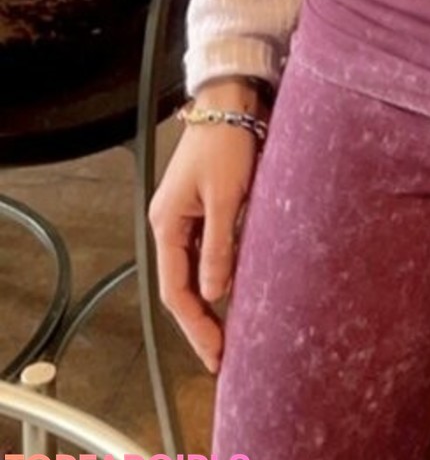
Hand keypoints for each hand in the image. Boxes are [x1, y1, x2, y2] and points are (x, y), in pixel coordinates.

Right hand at [149, 121, 259, 373]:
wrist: (231, 103)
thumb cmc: (226, 144)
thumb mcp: (224, 197)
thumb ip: (218, 247)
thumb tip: (215, 295)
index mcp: (167, 224)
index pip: (175, 289)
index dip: (194, 325)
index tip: (214, 352)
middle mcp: (171, 224)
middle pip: (181, 286)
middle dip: (199, 323)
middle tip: (221, 356)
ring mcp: (186, 217)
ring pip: (193, 272)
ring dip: (208, 303)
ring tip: (227, 334)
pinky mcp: (204, 208)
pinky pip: (206, 252)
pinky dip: (218, 276)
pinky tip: (233, 293)